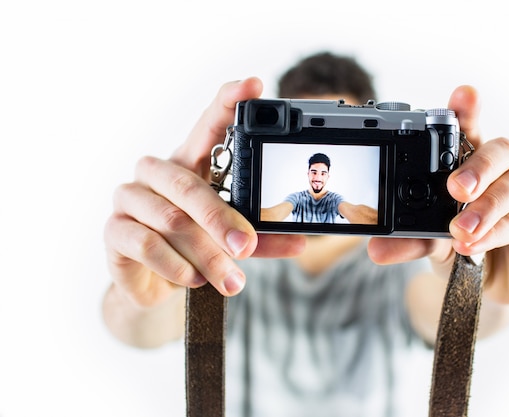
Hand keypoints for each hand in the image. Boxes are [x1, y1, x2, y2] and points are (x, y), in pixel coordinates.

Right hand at [104, 77, 304, 307]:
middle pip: (189, 185)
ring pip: (171, 220)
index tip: (254, 86)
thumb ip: (260, 237)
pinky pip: (147, 244)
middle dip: (221, 220)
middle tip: (246, 246)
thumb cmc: (195, 248)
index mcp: (190, 163)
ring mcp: (130, 197)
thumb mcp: (231, 239)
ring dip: (205, 255)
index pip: (209, 124)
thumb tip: (301, 240)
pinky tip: (191, 278)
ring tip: (229, 279)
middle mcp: (157, 172)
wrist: (154, 284)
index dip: (228, 102)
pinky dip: (176, 266)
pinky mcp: (114, 230)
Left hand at [368, 85, 508, 304]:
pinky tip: (476, 244)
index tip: (463, 95)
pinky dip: (500, 232)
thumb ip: (406, 240)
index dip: (468, 110)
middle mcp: (503, 171)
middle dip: (478, 166)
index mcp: (471, 163)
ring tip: (460, 229)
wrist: (486, 287)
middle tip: (455, 188)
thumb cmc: (458, 247)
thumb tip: (374, 247)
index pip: (470, 129)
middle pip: (501, 149)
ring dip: (488, 207)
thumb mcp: (428, 241)